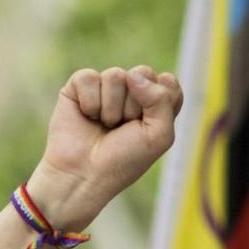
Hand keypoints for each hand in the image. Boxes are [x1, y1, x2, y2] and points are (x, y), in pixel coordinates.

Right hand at [26, 65, 183, 232]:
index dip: (160, 103)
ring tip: (104, 126)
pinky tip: (87, 117)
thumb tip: (133, 74)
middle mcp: (132, 92)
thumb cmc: (123, 160)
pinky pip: (89, 77)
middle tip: (122, 128)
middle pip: (143, 73)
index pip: (168, 83)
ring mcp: (105, 87)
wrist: (84, 175)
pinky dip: (89, 102)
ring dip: (110, 108)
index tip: (147, 127)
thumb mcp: (159, 136)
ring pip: (115, 75)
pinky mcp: (80, 86)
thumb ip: (162, 100)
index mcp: (155, 104)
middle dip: (133, 106)